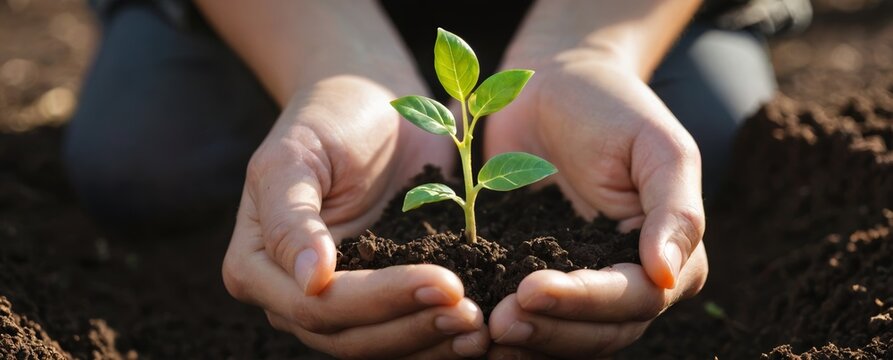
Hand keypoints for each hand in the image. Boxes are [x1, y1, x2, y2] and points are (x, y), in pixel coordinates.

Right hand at [222, 76, 487, 358]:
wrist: (368, 105)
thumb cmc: (326, 120)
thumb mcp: (295, 155)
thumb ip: (290, 217)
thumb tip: (309, 280)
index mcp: (257, 265)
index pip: (317, 305)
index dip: (380, 301)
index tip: (444, 281)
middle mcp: (290, 296)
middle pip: (349, 336)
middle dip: (412, 326)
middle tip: (471, 312)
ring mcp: (337, 303)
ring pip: (379, 345)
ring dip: (431, 341)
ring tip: (480, 330)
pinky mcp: (379, 298)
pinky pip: (404, 331)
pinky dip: (438, 337)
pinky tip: (478, 332)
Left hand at [483, 55, 707, 356]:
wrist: (553, 86)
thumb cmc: (612, 107)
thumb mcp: (657, 146)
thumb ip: (674, 210)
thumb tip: (666, 275)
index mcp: (667, 254)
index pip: (636, 298)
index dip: (587, 302)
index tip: (531, 290)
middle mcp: (627, 279)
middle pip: (601, 332)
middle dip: (552, 331)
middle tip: (500, 321)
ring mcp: (581, 283)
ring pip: (566, 337)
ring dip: (529, 341)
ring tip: (485, 329)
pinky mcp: (535, 276)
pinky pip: (530, 318)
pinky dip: (508, 330)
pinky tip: (474, 327)